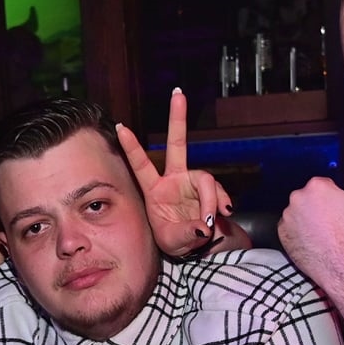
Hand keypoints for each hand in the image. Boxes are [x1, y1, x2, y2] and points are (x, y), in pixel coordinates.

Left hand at [117, 89, 235, 257]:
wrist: (199, 250)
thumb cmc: (177, 243)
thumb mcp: (175, 242)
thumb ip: (187, 233)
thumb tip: (204, 224)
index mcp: (155, 190)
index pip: (141, 165)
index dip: (132, 147)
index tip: (120, 127)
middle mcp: (175, 180)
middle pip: (178, 144)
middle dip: (177, 118)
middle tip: (178, 94)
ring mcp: (194, 183)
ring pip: (206, 179)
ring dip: (211, 200)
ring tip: (210, 221)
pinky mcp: (210, 190)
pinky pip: (218, 192)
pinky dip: (221, 203)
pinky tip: (223, 215)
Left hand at [277, 137, 343, 284]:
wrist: (342, 264)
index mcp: (316, 185)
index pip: (323, 186)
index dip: (334, 200)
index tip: (340, 212)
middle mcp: (297, 197)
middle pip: (309, 198)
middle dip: (319, 207)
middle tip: (333, 223)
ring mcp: (286, 215)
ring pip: (298, 211)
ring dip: (307, 219)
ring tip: (323, 233)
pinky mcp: (280, 232)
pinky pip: (289, 226)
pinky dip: (297, 231)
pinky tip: (311, 239)